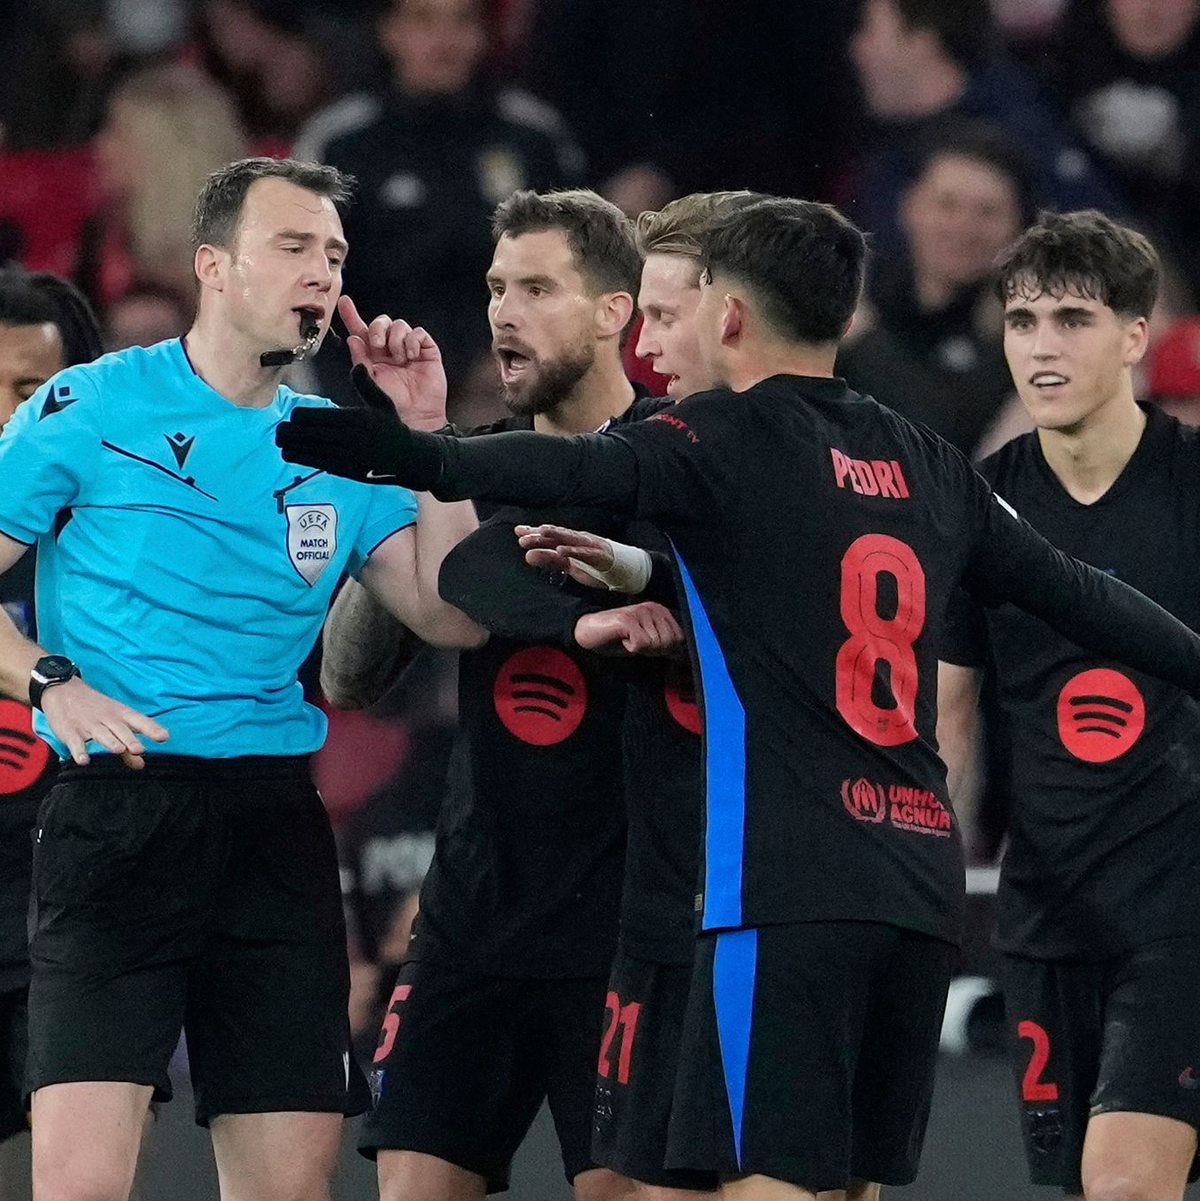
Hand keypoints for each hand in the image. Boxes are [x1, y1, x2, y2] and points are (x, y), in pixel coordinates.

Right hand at [39, 677, 168, 768]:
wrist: (63, 690)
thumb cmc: (95, 708)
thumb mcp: (114, 721)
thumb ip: (128, 745)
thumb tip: (141, 765)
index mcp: (121, 714)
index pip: (139, 721)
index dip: (151, 729)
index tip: (163, 737)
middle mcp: (107, 719)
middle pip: (121, 730)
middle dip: (130, 740)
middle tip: (139, 749)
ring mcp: (88, 725)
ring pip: (101, 734)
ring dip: (110, 742)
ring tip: (118, 750)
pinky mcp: (70, 732)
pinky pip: (76, 742)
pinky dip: (79, 751)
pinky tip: (84, 760)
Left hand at [275, 370, 445, 487]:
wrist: (406, 458)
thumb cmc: (392, 428)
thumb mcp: (383, 403)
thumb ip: (366, 384)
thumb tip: (358, 365)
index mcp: (352, 418)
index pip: (312, 417)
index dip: (298, 416)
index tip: (295, 415)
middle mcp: (345, 438)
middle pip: (304, 434)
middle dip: (288, 431)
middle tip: (281, 429)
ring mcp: (343, 455)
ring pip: (305, 450)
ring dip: (290, 446)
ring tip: (282, 441)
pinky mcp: (342, 469)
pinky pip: (313, 463)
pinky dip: (299, 457)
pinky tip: (290, 453)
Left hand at [338, 296, 446, 428]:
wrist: (415, 416)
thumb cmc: (392, 404)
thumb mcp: (370, 381)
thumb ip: (360, 359)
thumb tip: (352, 338)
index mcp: (373, 356)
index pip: (361, 331)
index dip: (352, 315)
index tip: (343, 302)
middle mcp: (390, 349)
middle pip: (381, 322)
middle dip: (377, 328)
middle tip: (378, 345)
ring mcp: (409, 348)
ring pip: (399, 325)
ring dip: (396, 340)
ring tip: (400, 360)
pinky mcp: (426, 350)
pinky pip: (418, 333)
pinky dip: (412, 341)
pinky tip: (411, 356)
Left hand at [516, 524, 615, 588]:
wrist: (620, 570)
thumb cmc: (592, 565)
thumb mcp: (566, 563)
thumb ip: (549, 559)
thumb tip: (528, 556)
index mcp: (568, 541)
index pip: (548, 536)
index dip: (534, 533)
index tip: (518, 531)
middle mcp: (577, 540)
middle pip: (555, 535)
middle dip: (540, 535)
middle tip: (523, 536)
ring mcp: (588, 546)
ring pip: (569, 538)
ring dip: (555, 535)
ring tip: (542, 533)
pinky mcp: (598, 555)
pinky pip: (584, 552)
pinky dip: (573, 550)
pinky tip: (561, 550)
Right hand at [574, 602, 683, 655]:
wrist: (588, 631)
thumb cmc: (618, 638)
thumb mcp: (646, 640)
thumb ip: (664, 643)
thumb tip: (681, 653)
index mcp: (660, 610)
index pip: (679, 638)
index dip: (665, 649)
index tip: (646, 645)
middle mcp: (653, 608)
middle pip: (669, 642)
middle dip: (653, 650)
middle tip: (635, 643)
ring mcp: (640, 612)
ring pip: (655, 644)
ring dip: (641, 649)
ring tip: (627, 639)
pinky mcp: (629, 619)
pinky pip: (641, 645)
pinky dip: (630, 649)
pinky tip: (622, 639)